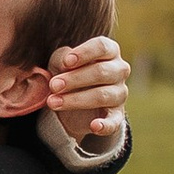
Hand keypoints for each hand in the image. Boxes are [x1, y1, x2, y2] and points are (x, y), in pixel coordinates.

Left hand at [45, 35, 130, 152]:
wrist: (74, 100)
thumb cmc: (69, 71)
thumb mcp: (62, 61)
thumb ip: (62, 58)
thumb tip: (64, 63)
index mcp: (109, 51)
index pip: (102, 47)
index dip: (85, 53)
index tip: (66, 62)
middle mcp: (119, 70)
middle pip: (101, 72)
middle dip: (75, 79)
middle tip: (53, 85)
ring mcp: (120, 93)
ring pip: (102, 95)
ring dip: (76, 100)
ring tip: (53, 102)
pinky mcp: (117, 115)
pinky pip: (115, 122)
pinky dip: (106, 125)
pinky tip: (94, 126)